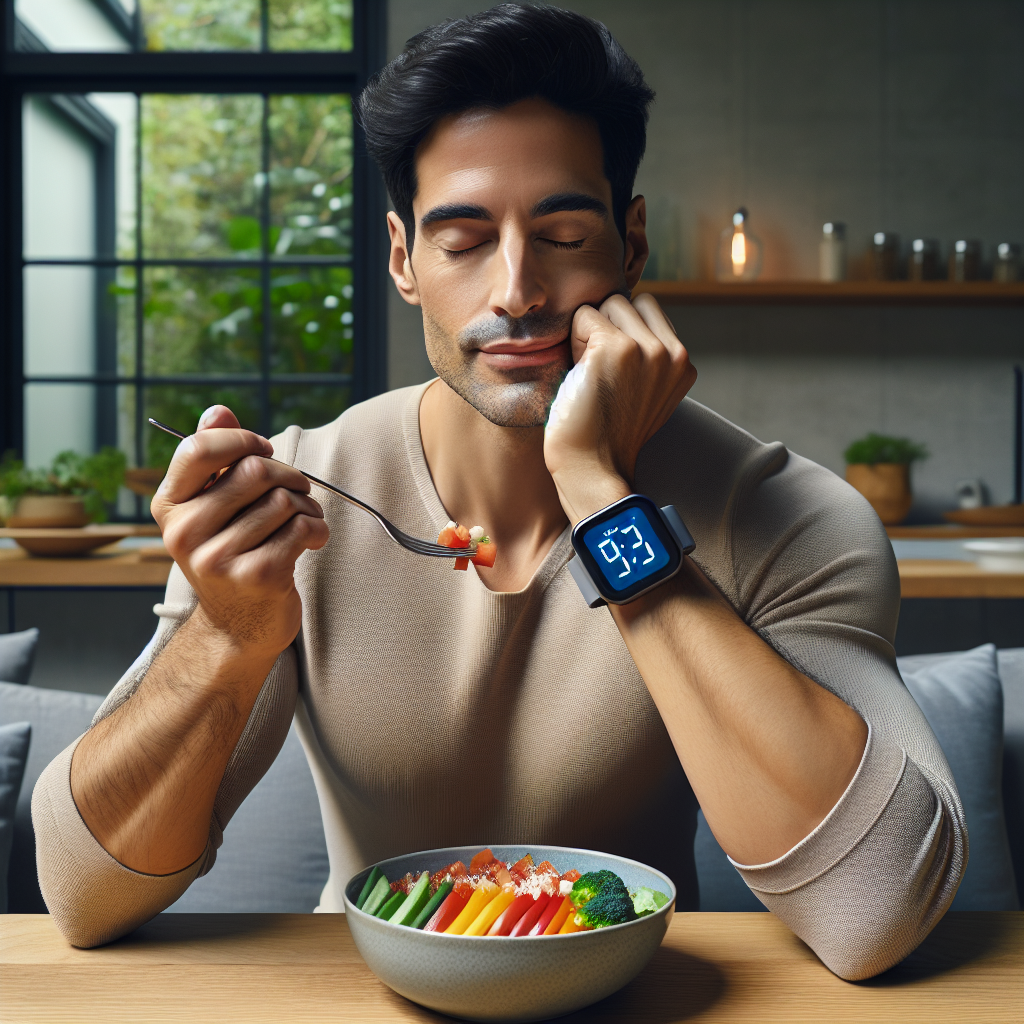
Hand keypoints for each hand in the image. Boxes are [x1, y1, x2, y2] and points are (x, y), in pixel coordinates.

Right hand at [151, 406, 328, 659]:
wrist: (238, 627)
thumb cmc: (231, 554)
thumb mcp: (213, 508)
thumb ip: (215, 459)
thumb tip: (218, 410)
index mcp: (169, 506)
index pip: (197, 449)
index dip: (241, 439)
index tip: (263, 450)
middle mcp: (185, 532)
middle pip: (254, 470)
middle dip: (288, 476)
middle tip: (296, 492)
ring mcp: (219, 557)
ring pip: (283, 500)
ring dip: (306, 506)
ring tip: (303, 521)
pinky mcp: (257, 576)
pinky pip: (302, 527)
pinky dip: (317, 528)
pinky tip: (312, 540)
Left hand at [544, 293, 696, 523]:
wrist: (591, 469)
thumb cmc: (604, 433)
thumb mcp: (644, 392)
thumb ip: (648, 357)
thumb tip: (627, 314)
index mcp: (683, 363)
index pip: (649, 312)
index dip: (622, 335)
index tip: (614, 375)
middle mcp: (672, 353)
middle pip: (629, 302)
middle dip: (607, 327)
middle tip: (598, 372)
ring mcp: (648, 349)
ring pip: (609, 303)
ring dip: (590, 332)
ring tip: (590, 372)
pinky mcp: (617, 349)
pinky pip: (584, 316)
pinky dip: (573, 340)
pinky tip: (579, 374)